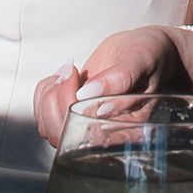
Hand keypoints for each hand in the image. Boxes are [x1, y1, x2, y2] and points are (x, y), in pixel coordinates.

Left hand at [32, 26, 192, 147]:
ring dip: (50, 94)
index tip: (81, 83)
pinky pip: (43, 113)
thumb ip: (119, 77)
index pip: (87, 142)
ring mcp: (84, 125)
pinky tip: (65, 77)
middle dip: (58, 99)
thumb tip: (87, 93)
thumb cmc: (149, 56)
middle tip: (73, 72)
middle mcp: (103, 134)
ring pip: (48, 126)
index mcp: (125, 130)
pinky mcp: (70, 114)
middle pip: (60, 135)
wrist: (144, 50)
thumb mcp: (140, 60)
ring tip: (71, 73)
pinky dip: (45, 91)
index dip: (73, 115)